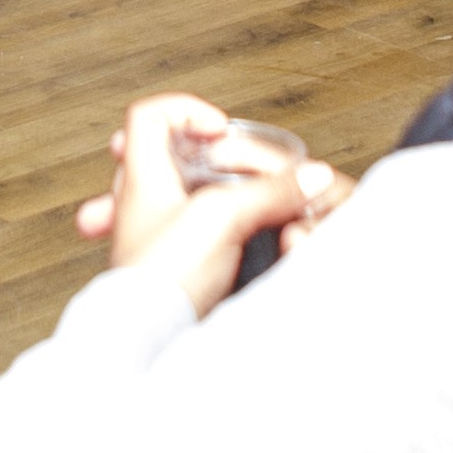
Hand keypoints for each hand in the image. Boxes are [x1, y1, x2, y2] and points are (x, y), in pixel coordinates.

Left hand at [75, 95, 337, 316]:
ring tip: (235, 198)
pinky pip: (187, 234)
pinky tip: (236, 239)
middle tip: (218, 157)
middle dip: (192, 152)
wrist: (147, 343)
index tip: (220, 129)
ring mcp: (150, 238)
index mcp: (141, 179)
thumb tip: (313, 177)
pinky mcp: (169, 271)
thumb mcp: (224, 218)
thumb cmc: (165, 279)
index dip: (186, 109)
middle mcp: (139, 204)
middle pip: (158, 155)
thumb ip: (270, 192)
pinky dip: (211, 229)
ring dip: (204, 192)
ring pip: (172, 196)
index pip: (147, 115)